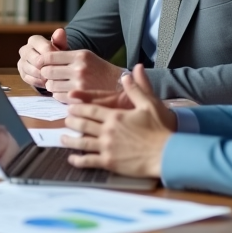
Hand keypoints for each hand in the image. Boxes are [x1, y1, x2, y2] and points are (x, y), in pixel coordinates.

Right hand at [17, 29, 71, 87]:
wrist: (51, 65)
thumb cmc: (56, 54)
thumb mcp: (61, 47)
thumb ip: (60, 40)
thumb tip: (60, 31)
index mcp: (34, 40)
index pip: (45, 48)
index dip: (55, 56)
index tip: (64, 62)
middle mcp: (25, 49)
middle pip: (37, 60)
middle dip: (49, 67)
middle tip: (59, 72)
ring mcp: (21, 62)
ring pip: (32, 70)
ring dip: (44, 75)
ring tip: (54, 78)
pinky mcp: (21, 73)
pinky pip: (30, 79)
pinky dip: (39, 81)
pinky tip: (48, 82)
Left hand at [20, 32, 124, 102]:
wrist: (118, 85)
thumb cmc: (98, 69)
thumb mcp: (86, 56)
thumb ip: (65, 55)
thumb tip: (42, 59)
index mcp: (80, 55)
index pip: (49, 56)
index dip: (41, 61)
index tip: (41, 64)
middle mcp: (79, 68)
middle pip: (47, 71)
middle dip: (45, 74)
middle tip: (49, 76)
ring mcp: (80, 84)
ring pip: (51, 85)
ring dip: (51, 85)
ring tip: (57, 84)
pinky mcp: (80, 97)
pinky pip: (58, 96)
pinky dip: (58, 95)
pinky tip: (64, 92)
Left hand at [60, 65, 176, 177]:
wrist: (168, 153)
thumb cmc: (161, 128)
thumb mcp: (150, 104)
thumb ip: (138, 87)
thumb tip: (133, 70)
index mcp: (115, 115)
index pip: (90, 109)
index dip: (78, 107)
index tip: (71, 106)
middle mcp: (107, 130)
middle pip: (83, 124)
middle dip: (72, 121)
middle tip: (66, 119)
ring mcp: (107, 147)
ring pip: (82, 142)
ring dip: (70, 139)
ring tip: (63, 138)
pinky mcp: (110, 162)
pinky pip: (89, 161)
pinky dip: (78, 160)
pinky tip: (72, 158)